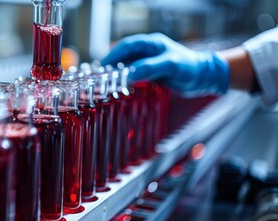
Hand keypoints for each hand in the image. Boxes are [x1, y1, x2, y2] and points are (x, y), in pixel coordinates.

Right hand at [101, 33, 229, 95]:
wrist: (206, 78)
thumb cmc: (192, 68)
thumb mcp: (171, 66)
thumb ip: (150, 68)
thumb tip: (129, 74)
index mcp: (152, 43)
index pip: (128, 46)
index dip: (114, 55)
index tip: (104, 66)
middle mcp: (149, 52)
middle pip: (125, 56)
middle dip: (112, 66)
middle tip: (101, 77)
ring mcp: (150, 63)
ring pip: (129, 67)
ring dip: (119, 75)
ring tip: (108, 84)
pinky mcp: (153, 74)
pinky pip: (136, 76)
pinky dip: (127, 82)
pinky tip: (122, 89)